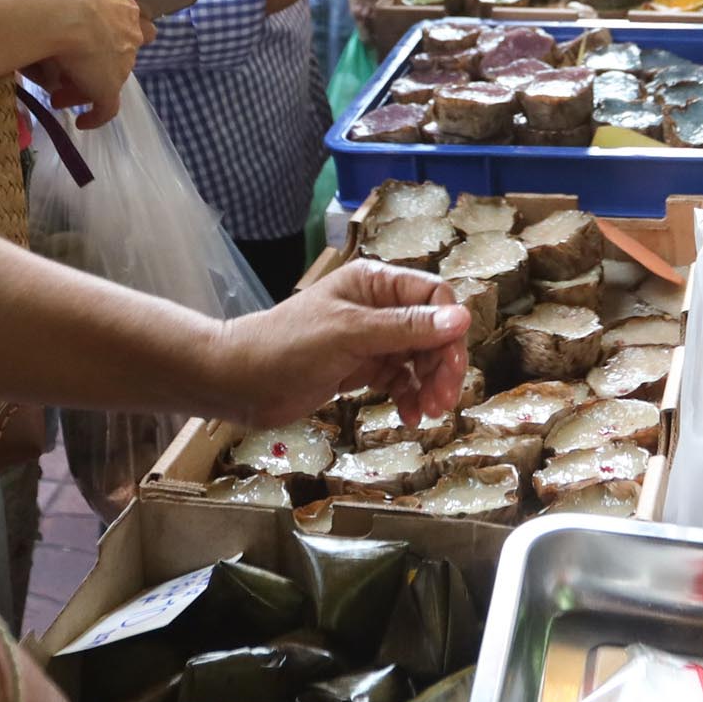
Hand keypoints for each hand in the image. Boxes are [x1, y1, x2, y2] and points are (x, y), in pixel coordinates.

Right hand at [22, 0, 151, 129]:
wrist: (61, 10)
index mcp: (123, 7)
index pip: (128, 22)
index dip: (111, 33)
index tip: (92, 41)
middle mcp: (129, 35)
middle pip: (119, 53)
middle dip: (97, 62)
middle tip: (72, 70)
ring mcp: (122, 64)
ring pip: (106, 79)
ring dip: (85, 86)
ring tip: (59, 96)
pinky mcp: (108, 89)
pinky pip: (106, 109)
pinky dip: (94, 116)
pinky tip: (81, 121)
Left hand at [211, 259, 470, 426]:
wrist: (240, 382)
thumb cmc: (289, 346)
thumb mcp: (350, 334)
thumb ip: (405, 328)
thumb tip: (462, 318)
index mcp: (375, 284)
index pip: (433, 297)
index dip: (449, 329)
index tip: (452, 364)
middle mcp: (377, 308)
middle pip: (431, 331)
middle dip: (442, 364)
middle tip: (444, 400)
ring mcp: (369, 340)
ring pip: (419, 359)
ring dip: (429, 384)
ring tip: (429, 413)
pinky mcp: (360, 369)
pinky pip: (399, 380)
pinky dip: (410, 397)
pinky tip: (411, 417)